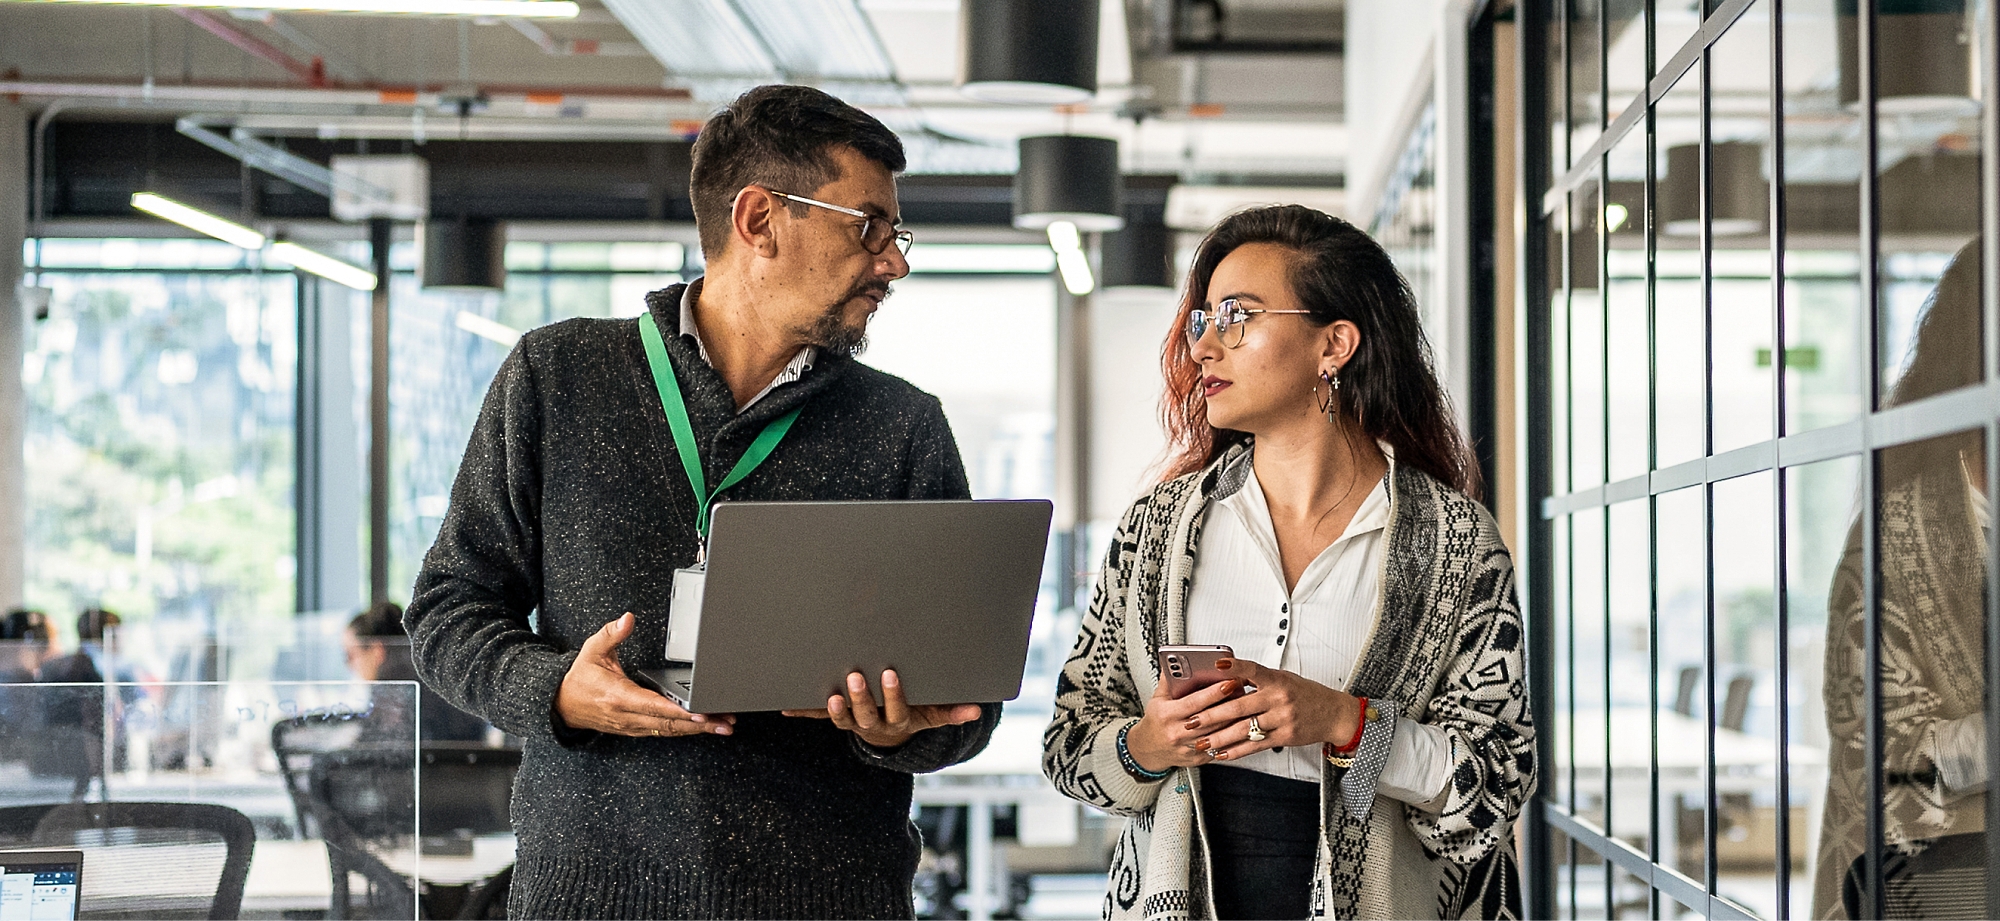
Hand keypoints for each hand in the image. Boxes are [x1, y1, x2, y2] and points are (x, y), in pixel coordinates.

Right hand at [554, 613, 735, 737]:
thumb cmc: (579, 678)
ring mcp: (632, 725)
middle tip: (724, 721)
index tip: (700, 712)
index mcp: (618, 696)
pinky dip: (684, 730)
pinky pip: (663, 732)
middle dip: (699, 724)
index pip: (654, 706)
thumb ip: (612, 633)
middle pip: (668, 723)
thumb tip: (627, 619)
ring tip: (722, 725)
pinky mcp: (635, 729)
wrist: (561, 704)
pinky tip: (702, 727)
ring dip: (697, 730)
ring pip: (669, 731)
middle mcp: (627, 715)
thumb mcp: (592, 650)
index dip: (679, 710)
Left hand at [781, 669, 981, 748]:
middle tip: (854, 677)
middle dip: (860, 697)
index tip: (890, 674)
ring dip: (835, 708)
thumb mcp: (933, 715)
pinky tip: (786, 706)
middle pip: (866, 714)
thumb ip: (952, 712)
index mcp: (898, 721)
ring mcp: (854, 723)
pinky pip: (819, 715)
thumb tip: (976, 711)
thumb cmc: (913, 714)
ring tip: (830, 693)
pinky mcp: (838, 718)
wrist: (889, 735)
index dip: (893, 695)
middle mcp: (874, 724)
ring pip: (843, 719)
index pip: (897, 709)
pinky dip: (803, 710)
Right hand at [1122, 672, 1251, 773]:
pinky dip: (1233, 737)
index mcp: (1167, 715)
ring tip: (1247, 706)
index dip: (1214, 693)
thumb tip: (1176, 659)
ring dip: (1235, 720)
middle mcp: (1178, 732)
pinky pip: (1220, 748)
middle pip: (1210, 718)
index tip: (1228, 682)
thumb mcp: (1158, 699)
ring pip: (1218, 734)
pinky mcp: (1198, 758)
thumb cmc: (1156, 722)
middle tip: (1244, 690)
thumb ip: (1169, 679)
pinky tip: (1242, 726)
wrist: (1149, 749)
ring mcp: (1189, 747)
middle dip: (1230, 703)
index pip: (1194, 702)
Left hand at [1185, 658, 1360, 761]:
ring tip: (1201, 742)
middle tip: (1192, 720)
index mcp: (1277, 680)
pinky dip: (1236, 751)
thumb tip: (1228, 676)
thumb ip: (1259, 679)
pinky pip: (1255, 746)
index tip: (1217, 664)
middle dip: (1212, 715)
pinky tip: (1222, 754)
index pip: (1253, 669)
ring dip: (1219, 738)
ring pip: (1244, 730)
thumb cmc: (1306, 694)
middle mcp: (1279, 699)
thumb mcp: (1284, 678)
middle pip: (1239, 706)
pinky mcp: (1284, 737)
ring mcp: (1281, 720)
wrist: (1333, 714)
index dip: (1235, 666)